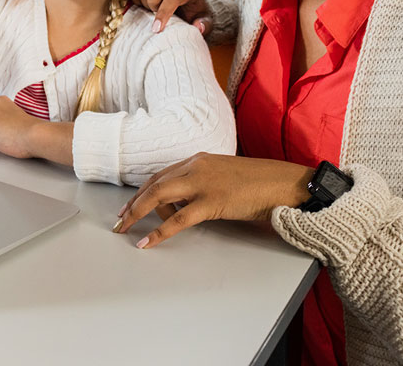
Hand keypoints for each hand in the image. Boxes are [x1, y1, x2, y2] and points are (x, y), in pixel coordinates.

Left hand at [112, 153, 313, 247]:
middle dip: (132, 203)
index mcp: (198, 160)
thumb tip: (180, 206)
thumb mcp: (222, 179)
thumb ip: (200, 186)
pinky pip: (178, 219)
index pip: (160, 175)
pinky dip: (159, 231)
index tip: (128, 205)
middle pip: (154, 184)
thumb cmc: (257, 184)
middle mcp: (196, 166)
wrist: (283, 183)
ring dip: (138, 214)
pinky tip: (147, 242)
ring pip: (159, 197)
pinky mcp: (212, 202)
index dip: (142, 191)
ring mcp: (203, 183)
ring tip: (126, 229)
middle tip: (119, 220)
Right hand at [132, 0, 211, 35]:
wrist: (187, 7)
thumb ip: (205, 25)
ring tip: (149, 11)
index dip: (164, 13)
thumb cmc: (195, 16)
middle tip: (155, 13)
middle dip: (152, 0)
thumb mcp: (205, 22)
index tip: (157, 29)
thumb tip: (199, 27)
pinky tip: (143, 7)